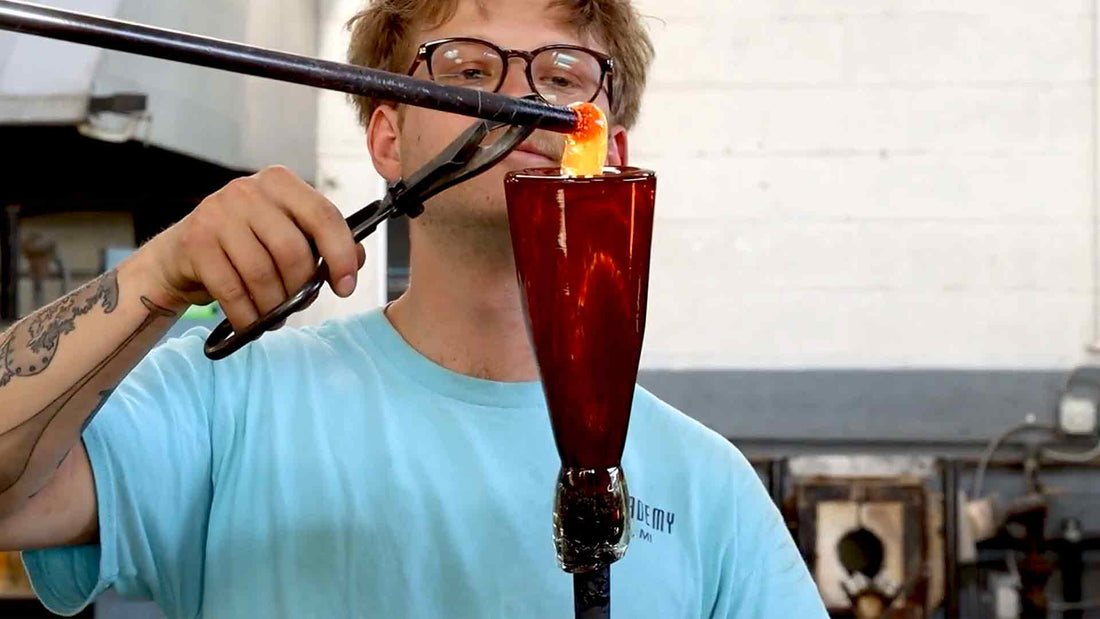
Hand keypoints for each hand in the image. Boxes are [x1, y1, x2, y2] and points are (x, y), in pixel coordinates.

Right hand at [141, 166, 366, 329]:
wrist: (181, 256)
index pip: (323, 215)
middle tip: (299, 303)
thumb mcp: (286, 234)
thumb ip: (325, 243)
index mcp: (280, 183)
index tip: (346, 286)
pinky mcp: (195, 242)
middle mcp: (248, 191)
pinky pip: (232, 291)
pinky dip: (247, 315)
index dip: (341, 255)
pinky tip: (251, 321)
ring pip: (262, 273)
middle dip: (301, 288)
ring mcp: (217, 213)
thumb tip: (356, 259)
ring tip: (275, 315)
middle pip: (292, 250)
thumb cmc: (244, 245)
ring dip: (274, 306)